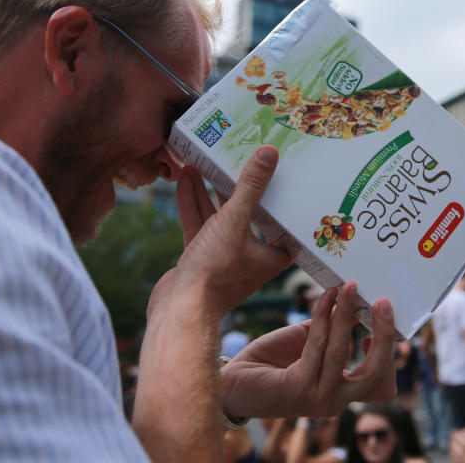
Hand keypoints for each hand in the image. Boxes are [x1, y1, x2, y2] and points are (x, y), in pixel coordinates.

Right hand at [156, 145, 292, 317]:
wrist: (179, 311)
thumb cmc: (216, 273)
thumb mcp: (235, 221)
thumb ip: (250, 187)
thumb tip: (269, 153)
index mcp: (273, 254)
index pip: (285, 218)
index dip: (284, 193)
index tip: (282, 168)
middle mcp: (252, 254)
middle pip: (249, 212)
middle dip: (241, 185)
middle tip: (239, 156)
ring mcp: (224, 255)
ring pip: (220, 216)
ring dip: (211, 190)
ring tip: (205, 161)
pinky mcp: (201, 256)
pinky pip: (200, 224)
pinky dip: (193, 202)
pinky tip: (186, 179)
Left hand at [220, 282, 396, 418]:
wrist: (231, 382)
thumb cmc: (270, 362)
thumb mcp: (308, 343)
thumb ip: (332, 329)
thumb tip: (354, 302)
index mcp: (340, 394)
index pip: (380, 385)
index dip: (388, 356)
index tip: (378, 325)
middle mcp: (334, 402)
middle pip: (376, 376)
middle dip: (383, 337)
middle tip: (383, 303)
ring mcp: (318, 398)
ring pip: (343, 351)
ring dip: (347, 313)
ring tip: (348, 287)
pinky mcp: (299, 388)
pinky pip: (317, 344)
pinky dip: (323, 315)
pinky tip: (323, 296)